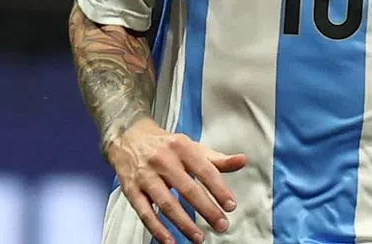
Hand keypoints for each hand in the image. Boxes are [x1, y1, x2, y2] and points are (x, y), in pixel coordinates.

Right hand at [105, 117, 247, 243]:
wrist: (128, 137)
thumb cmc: (166, 146)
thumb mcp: (192, 147)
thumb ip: (217, 159)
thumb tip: (243, 161)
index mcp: (181, 147)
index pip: (204, 170)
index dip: (219, 189)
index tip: (231, 206)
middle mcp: (163, 159)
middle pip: (187, 189)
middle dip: (206, 209)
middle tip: (221, 225)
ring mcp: (146, 175)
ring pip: (166, 203)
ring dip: (184, 223)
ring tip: (199, 238)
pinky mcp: (131, 189)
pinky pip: (145, 212)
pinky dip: (157, 229)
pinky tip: (170, 241)